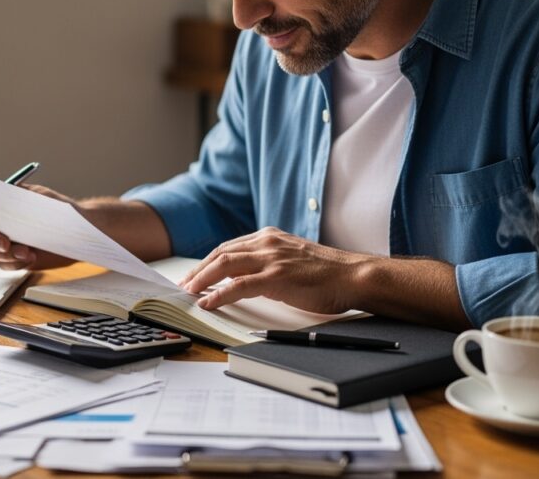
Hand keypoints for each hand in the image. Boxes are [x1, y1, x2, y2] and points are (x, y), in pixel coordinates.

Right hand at [0, 185, 75, 270]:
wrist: (78, 233)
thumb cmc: (60, 210)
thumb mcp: (41, 197)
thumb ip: (19, 197)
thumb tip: (0, 198)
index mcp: (1, 199)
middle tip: (5, 244)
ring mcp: (3, 239)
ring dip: (5, 253)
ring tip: (27, 252)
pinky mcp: (11, 258)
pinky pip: (2, 264)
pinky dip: (14, 263)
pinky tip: (31, 257)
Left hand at [178, 227, 368, 313]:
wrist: (353, 275)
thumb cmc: (327, 272)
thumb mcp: (293, 258)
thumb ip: (269, 262)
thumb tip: (243, 278)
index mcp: (270, 237)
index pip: (229, 246)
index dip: (209, 261)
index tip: (195, 274)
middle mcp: (268, 243)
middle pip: (221, 253)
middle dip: (199, 270)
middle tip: (185, 285)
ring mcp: (272, 259)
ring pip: (225, 265)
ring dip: (202, 279)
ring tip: (190, 292)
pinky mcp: (277, 277)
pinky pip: (239, 285)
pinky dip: (220, 294)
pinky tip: (208, 302)